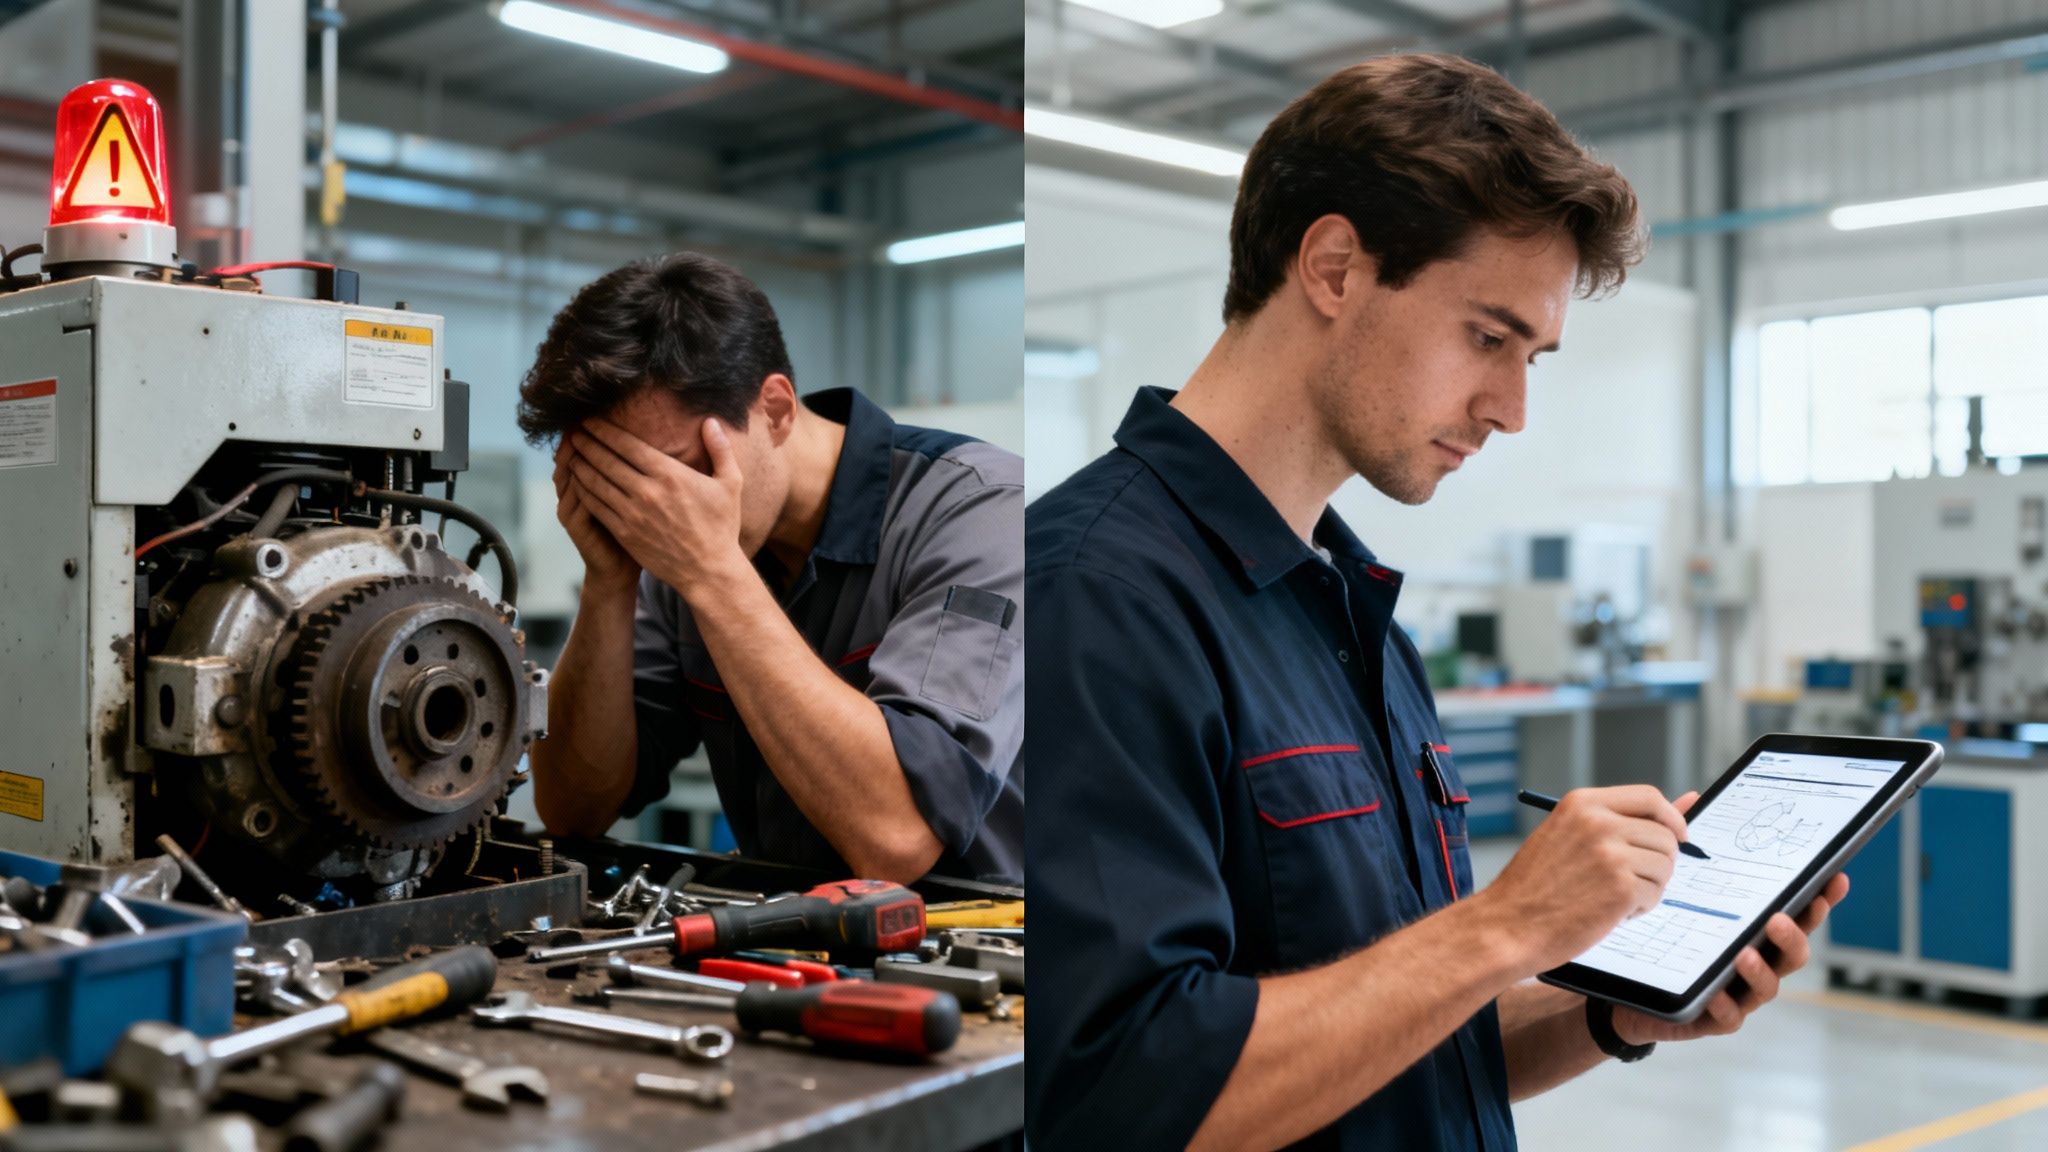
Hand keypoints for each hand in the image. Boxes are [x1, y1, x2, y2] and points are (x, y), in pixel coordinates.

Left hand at [565, 415, 749, 601]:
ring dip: (580, 465)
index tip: (591, 420)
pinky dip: (584, 491)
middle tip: (573, 432)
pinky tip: (577, 483)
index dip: (604, 430)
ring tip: (570, 454)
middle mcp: (647, 492)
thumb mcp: (730, 484)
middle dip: (587, 443)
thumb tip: (711, 421)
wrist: (709, 571)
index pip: (627, 445)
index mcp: (670, 475)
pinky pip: (597, 506)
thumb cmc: (721, 527)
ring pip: (596, 482)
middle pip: (606, 460)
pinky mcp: (625, 533)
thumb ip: (720, 449)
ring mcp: (633, 514)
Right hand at [1477, 785, 1691, 972]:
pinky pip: (1655, 895)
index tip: (1674, 837)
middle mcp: (1599, 822)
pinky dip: (1638, 909)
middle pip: (1665, 835)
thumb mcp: (1571, 835)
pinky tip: (1608, 912)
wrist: (1507, 924)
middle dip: (1656, 862)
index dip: (1670, 819)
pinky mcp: (1621, 888)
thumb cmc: (1536, 885)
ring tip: (1609, 897)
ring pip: (1664, 867)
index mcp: (1583, 803)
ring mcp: (1611, 854)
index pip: (1650, 798)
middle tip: (1626, 881)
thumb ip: (1624, 818)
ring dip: (1647, 887)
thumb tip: (1691, 799)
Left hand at [1610, 791, 1850, 1044]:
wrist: (1629, 986)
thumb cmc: (1667, 933)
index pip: (1795, 909)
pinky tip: (1719, 993)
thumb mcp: (1677, 887)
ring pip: (1769, 985)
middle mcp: (1756, 959)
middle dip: (1798, 931)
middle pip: (1793, 949)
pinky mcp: (1713, 1017)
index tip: (1834, 876)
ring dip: (1763, 968)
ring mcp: (1739, 991)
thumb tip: (1692, 799)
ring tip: (1747, 951)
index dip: (1819, 896)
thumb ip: (1689, 847)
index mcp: (1752, 927)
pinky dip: (1729, 1006)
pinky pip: (1730, 1017)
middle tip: (1783, 914)